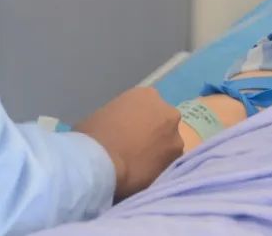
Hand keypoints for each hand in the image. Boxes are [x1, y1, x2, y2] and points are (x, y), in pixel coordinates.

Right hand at [75, 86, 182, 201]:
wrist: (102, 163)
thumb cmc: (94, 136)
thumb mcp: (100, 117)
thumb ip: (117, 119)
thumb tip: (118, 132)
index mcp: (146, 95)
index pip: (147, 107)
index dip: (138, 121)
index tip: (127, 132)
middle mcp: (167, 111)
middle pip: (163, 124)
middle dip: (153, 135)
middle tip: (136, 150)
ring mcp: (175, 137)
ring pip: (168, 146)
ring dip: (158, 154)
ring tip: (140, 167)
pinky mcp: (177, 162)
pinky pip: (168, 165)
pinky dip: (159, 170)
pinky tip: (144, 177)